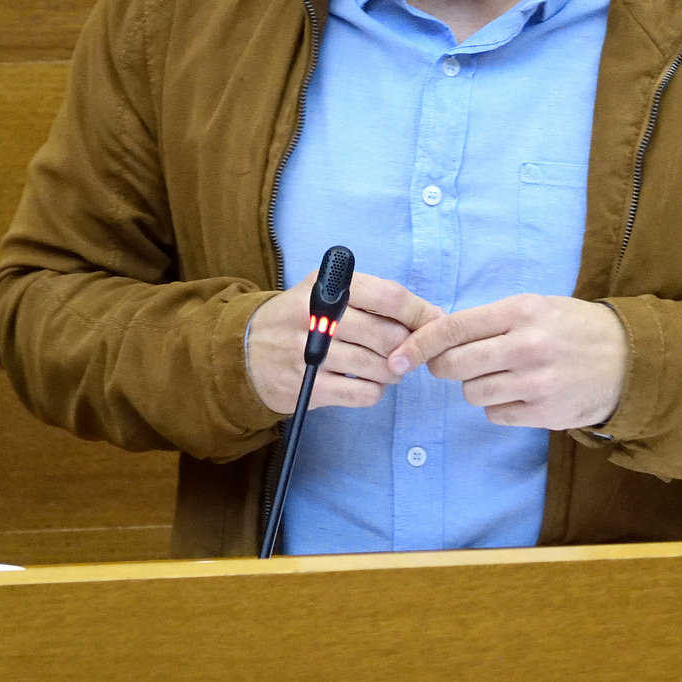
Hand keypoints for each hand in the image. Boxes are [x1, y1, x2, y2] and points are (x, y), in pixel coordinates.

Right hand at [246, 269, 444, 415]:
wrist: (245, 352)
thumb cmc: (299, 319)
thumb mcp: (324, 293)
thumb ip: (373, 298)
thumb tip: (430, 316)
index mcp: (327, 287)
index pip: (388, 297)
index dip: (419, 313)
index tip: (435, 324)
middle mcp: (317, 316)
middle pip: (387, 335)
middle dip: (408, 347)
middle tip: (409, 351)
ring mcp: (310, 353)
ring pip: (378, 367)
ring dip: (394, 371)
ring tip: (389, 368)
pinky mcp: (308, 386)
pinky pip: (362, 393)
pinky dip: (375, 391)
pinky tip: (367, 383)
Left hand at [385, 295, 627, 429]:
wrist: (629, 360)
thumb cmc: (574, 328)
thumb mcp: (537, 307)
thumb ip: (491, 320)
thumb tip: (438, 337)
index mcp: (521, 312)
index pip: (453, 328)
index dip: (418, 344)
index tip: (397, 357)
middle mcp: (526, 346)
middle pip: (454, 365)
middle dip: (443, 367)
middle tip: (453, 364)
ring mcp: (535, 382)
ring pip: (471, 392)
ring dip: (475, 386)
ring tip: (501, 375)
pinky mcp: (544, 412)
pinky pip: (495, 414)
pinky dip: (498, 406)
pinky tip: (519, 393)